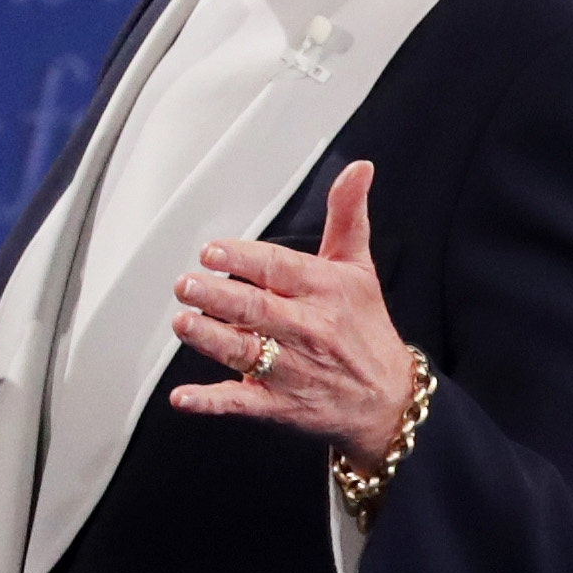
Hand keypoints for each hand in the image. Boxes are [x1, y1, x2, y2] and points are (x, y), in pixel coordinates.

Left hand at [167, 162, 416, 463]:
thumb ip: (348, 216)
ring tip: (184, 323)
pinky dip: (212, 401)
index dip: (245, 260)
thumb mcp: (360, 268)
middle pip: (259, 310)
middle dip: (220, 296)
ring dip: (212, 338)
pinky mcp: (279, 403)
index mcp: (326, 291)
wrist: (388, 399)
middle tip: (188, 284)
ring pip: (247, 352)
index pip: (281, 270)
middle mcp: (310, 329)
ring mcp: (294, 369)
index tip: (213, 251)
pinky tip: (185, 397)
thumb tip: (358, 169)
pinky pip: (242, 402)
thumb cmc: (366, 329)